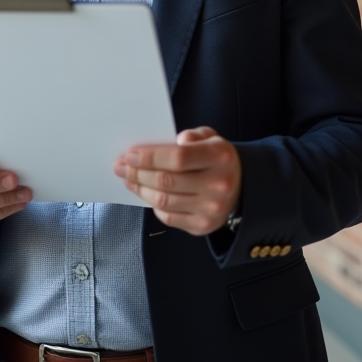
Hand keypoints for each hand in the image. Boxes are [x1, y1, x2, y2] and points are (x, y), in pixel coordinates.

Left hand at [114, 126, 241, 235]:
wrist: (240, 187)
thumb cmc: (217, 159)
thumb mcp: (210, 137)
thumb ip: (192, 135)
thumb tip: (173, 141)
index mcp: (220, 157)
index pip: (179, 157)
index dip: (150, 157)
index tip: (130, 154)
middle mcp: (218, 185)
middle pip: (167, 181)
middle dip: (137, 173)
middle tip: (121, 167)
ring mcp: (211, 209)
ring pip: (164, 200)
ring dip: (140, 189)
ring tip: (128, 179)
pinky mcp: (202, 226)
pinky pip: (169, 217)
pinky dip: (153, 205)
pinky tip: (146, 193)